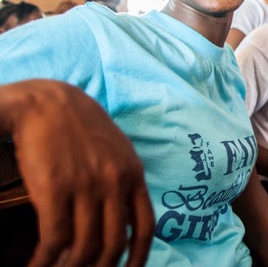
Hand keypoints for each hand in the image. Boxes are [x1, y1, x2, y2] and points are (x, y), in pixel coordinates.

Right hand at [4, 80, 153, 266]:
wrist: (46, 103)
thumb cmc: (79, 127)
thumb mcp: (115, 151)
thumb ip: (124, 180)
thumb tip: (127, 216)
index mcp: (134, 174)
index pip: (146, 227)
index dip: (139, 258)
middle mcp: (115, 183)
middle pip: (114, 244)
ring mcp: (86, 187)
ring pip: (84, 248)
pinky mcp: (54, 189)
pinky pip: (55, 240)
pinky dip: (44, 261)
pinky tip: (36, 265)